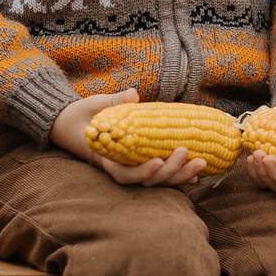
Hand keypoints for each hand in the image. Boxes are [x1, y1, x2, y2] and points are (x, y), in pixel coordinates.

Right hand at [52, 89, 208, 186]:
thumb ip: (113, 102)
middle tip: (187, 153)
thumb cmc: (82, 115)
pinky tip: (198, 173)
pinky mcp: (143, 163)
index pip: (124, 174)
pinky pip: (162, 173)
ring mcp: (133, 168)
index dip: (143, 172)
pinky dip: (179, 174)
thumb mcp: (93, 105)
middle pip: (147, 181)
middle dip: (170, 171)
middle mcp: (121, 168)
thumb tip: (133, 94)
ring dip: (180, 174)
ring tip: (202, 162)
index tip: (158, 162)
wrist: (74, 124)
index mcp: (106, 158)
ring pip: (158, 180)